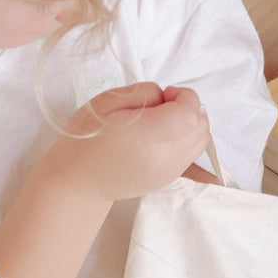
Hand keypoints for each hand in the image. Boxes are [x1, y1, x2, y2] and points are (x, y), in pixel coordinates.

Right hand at [44, 82, 209, 202]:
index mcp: (150, 136)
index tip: (163, 95)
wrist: (75, 184)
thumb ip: (145, 92)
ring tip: (162, 121)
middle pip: (202, 125)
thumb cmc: (86, 139)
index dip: (183, 95)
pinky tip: (165, 136)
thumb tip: (167, 98)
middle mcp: (166, 158)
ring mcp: (170, 172)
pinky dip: (188, 139)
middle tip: (162, 107)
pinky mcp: (169, 179)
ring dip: (191, 123)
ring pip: (202, 140)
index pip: (191, 111)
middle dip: (189, 107)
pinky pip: (193, 153)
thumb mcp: (109, 101)